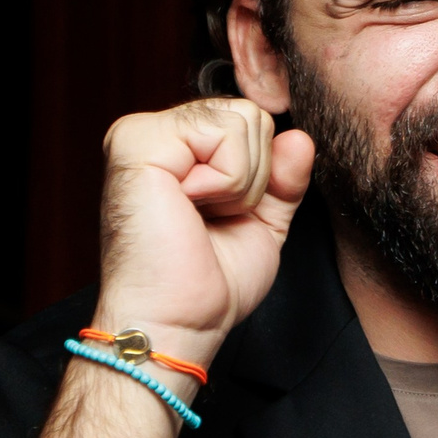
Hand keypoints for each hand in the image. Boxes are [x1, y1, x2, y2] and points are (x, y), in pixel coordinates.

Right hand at [93, 98, 315, 366]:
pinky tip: (189, 207)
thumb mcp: (262, 223)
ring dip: (240, 183)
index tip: (224, 216)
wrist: (178, 322)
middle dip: (253, 177)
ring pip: (245, 120)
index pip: (251, 122)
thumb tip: (300, 138)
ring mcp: (141, 132)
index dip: (261, 174)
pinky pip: (226, 133)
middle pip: (252, 115)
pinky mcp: (138, 141)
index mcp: (176, 148)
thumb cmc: (209, 284)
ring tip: (199, 215)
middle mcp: (153, 132)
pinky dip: (227, 181)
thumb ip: (282, 178)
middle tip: (211, 218)